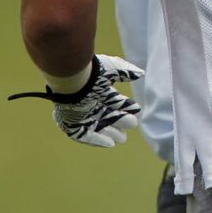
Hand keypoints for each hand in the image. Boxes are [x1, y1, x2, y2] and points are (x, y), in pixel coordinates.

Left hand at [8, 55, 143, 146]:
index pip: (112, 100)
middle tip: (133, 124)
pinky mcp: (71, 125)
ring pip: (97, 126)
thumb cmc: (93, 74)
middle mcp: (87, 103)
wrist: (72, 81)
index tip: (137, 110)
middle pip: (106, 114)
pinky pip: (84, 136)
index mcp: (95, 90)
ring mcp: (78, 115)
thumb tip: (140, 74)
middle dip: (120, 121)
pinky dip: (97, 140)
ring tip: (123, 138)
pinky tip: (110, 144)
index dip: (125, 106)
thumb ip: (126, 72)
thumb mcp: (114, 69)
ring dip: (111, 132)